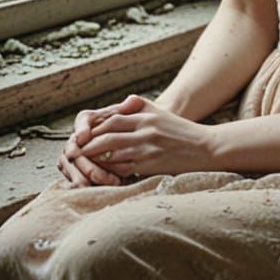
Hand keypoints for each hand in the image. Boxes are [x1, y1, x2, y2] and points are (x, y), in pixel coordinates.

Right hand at [57, 101, 128, 187]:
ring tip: (109, 184)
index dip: (81, 129)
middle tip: (101, 174)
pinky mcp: (74, 171)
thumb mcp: (130, 118)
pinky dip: (87, 186)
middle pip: (74, 150)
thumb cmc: (128, 128)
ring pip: (72, 167)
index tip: (84, 137)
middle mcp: (78, 137)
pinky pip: (75, 179)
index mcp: (89, 120)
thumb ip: (130, 109)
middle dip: (88, 163)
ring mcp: (73, 155)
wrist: (129, 144)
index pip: (82, 121)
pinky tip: (100, 190)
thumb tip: (132, 101)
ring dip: (89, 177)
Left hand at [78, 93, 214, 179]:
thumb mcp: (161, 113)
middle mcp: (145, 130)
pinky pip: (124, 169)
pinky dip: (110, 173)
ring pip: (113, 154)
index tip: (81, 136)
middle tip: (73, 151)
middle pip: (108, 135)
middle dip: (88, 144)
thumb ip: (140, 106)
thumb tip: (122, 103)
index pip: (112, 119)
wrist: (206, 148)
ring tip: (82, 164)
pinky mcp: (151, 165)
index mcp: (146, 116)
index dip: (94, 128)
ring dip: (94, 160)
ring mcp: (148, 148)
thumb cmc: (181, 131)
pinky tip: (101, 175)